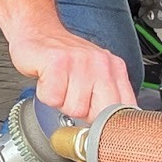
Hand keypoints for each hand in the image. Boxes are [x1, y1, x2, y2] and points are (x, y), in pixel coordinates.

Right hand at [8, 24, 135, 122]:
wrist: (38, 31)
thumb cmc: (64, 58)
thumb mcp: (94, 75)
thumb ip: (107, 98)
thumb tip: (112, 130)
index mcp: (115, 69)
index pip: (124, 109)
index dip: (107, 124)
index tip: (96, 126)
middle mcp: (101, 63)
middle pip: (99, 114)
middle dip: (82, 113)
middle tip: (72, 97)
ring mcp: (80, 61)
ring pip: (74, 108)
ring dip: (61, 102)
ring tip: (59, 84)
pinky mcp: (57, 62)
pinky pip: (53, 98)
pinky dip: (46, 94)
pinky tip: (48, 79)